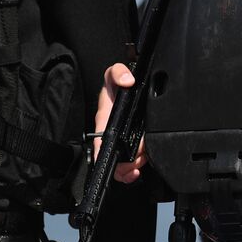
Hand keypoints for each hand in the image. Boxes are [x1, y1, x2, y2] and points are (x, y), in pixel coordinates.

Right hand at [93, 62, 145, 182]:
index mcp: (104, 118)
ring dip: (131, 167)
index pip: (101, 141)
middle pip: (113, 157)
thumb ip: (118, 72)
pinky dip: (132, 169)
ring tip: (140, 162)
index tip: (118, 161)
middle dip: (126, 163)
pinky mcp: (129, 146)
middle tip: (138, 160)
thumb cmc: (117, 85)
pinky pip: (128, 164)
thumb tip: (127, 80)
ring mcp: (119, 141)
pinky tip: (137, 168)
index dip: (106, 154)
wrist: (128, 89)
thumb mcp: (115, 75)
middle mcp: (110, 132)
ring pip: (122, 163)